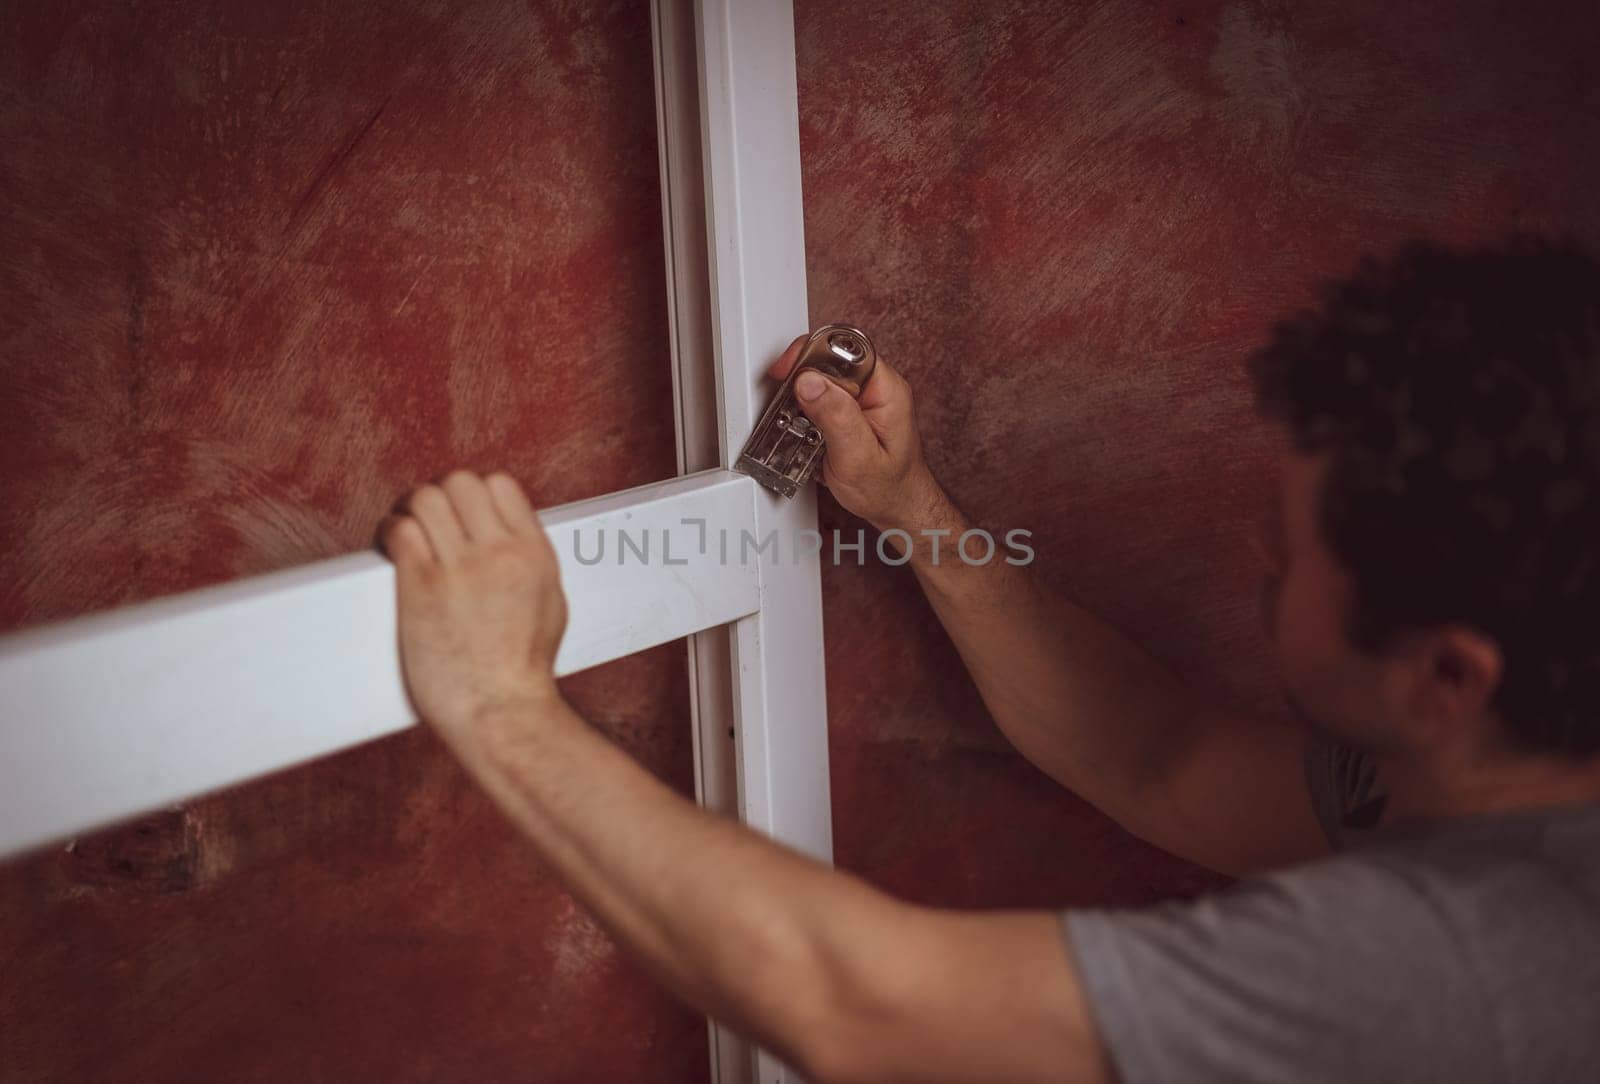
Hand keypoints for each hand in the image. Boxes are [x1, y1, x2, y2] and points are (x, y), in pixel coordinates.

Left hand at [379, 470, 567, 744]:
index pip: (500, 485)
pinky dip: (389, 531)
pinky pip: (400, 531)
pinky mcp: (422, 587)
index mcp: (534, 553)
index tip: (463, 514)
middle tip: (431, 522)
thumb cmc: (524, 670)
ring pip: (425, 498)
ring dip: (410, 509)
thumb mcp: (550, 603)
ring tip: (408, 531)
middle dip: (441, 496)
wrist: (501, 711)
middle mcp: (498, 552)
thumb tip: (511, 539)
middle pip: (460, 482)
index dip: (475, 493)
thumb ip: (531, 562)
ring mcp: (460, 568)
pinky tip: (389, 546)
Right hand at [767, 334, 944, 530]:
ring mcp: (862, 399)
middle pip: (829, 360)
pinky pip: (820, 399)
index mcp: (886, 389)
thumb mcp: (858, 457)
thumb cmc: (889, 489)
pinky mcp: (848, 411)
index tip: (788, 372)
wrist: (898, 509)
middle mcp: (875, 388)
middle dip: (803, 381)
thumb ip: (835, 416)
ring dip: (801, 402)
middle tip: (789, 407)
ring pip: (821, 380)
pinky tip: (807, 436)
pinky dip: (805, 415)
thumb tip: (808, 381)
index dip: (813, 353)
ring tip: (800, 428)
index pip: (848, 349)